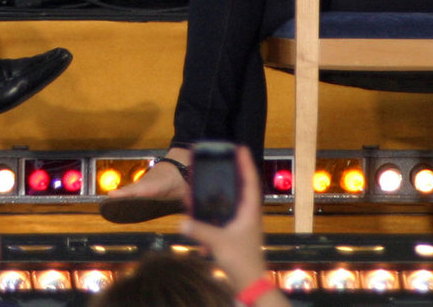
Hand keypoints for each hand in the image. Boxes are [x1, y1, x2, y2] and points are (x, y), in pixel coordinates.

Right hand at [180, 146, 276, 296]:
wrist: (250, 284)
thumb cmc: (241, 261)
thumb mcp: (219, 243)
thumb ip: (200, 230)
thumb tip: (182, 220)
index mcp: (250, 212)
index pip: (250, 182)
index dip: (246, 164)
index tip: (241, 148)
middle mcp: (248, 215)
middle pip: (241, 188)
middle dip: (232, 174)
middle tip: (220, 161)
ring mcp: (243, 225)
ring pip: (232, 202)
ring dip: (221, 191)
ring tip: (207, 182)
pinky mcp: (236, 234)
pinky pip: (226, 215)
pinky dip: (216, 209)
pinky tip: (202, 209)